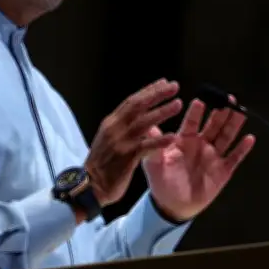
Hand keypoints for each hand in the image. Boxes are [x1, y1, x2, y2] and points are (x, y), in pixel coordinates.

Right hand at [85, 79, 182, 206]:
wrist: (89, 186)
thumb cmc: (101, 164)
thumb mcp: (108, 139)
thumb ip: (122, 127)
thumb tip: (138, 116)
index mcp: (111, 123)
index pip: (132, 101)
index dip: (149, 90)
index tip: (164, 82)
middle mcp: (115, 128)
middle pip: (138, 105)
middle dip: (157, 94)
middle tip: (174, 86)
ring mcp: (121, 142)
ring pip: (144, 122)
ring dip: (162, 112)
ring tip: (178, 104)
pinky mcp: (127, 158)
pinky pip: (146, 146)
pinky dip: (160, 141)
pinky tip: (173, 136)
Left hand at [142, 97, 254, 221]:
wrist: (172, 206)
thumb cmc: (161, 181)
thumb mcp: (153, 163)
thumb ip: (154, 144)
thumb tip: (147, 126)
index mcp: (184, 139)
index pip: (192, 122)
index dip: (197, 111)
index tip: (201, 100)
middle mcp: (201, 144)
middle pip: (214, 124)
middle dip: (221, 111)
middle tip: (228, 98)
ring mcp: (213, 156)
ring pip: (226, 136)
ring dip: (234, 124)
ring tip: (241, 111)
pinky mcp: (223, 170)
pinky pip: (235, 158)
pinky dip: (242, 149)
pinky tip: (249, 138)